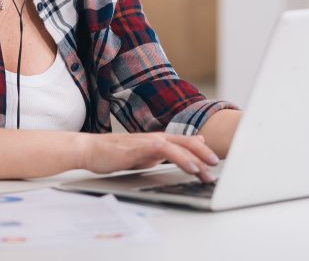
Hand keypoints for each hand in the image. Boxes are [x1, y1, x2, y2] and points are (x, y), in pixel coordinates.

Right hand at [76, 132, 219, 182]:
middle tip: (217, 165)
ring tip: (208, 170)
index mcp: (158, 141)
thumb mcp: (143, 156)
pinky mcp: (142, 146)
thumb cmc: (114, 155)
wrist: (91, 150)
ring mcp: (150, 140)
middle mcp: (157, 138)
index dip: (201, 150)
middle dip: (204, 153)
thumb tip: (177, 155)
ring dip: (197, 158)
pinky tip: (191, 168)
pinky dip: (182, 158)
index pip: (184, 143)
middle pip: (187, 142)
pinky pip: (167, 151)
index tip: (214, 160)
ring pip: (180, 146)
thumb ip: (161, 154)